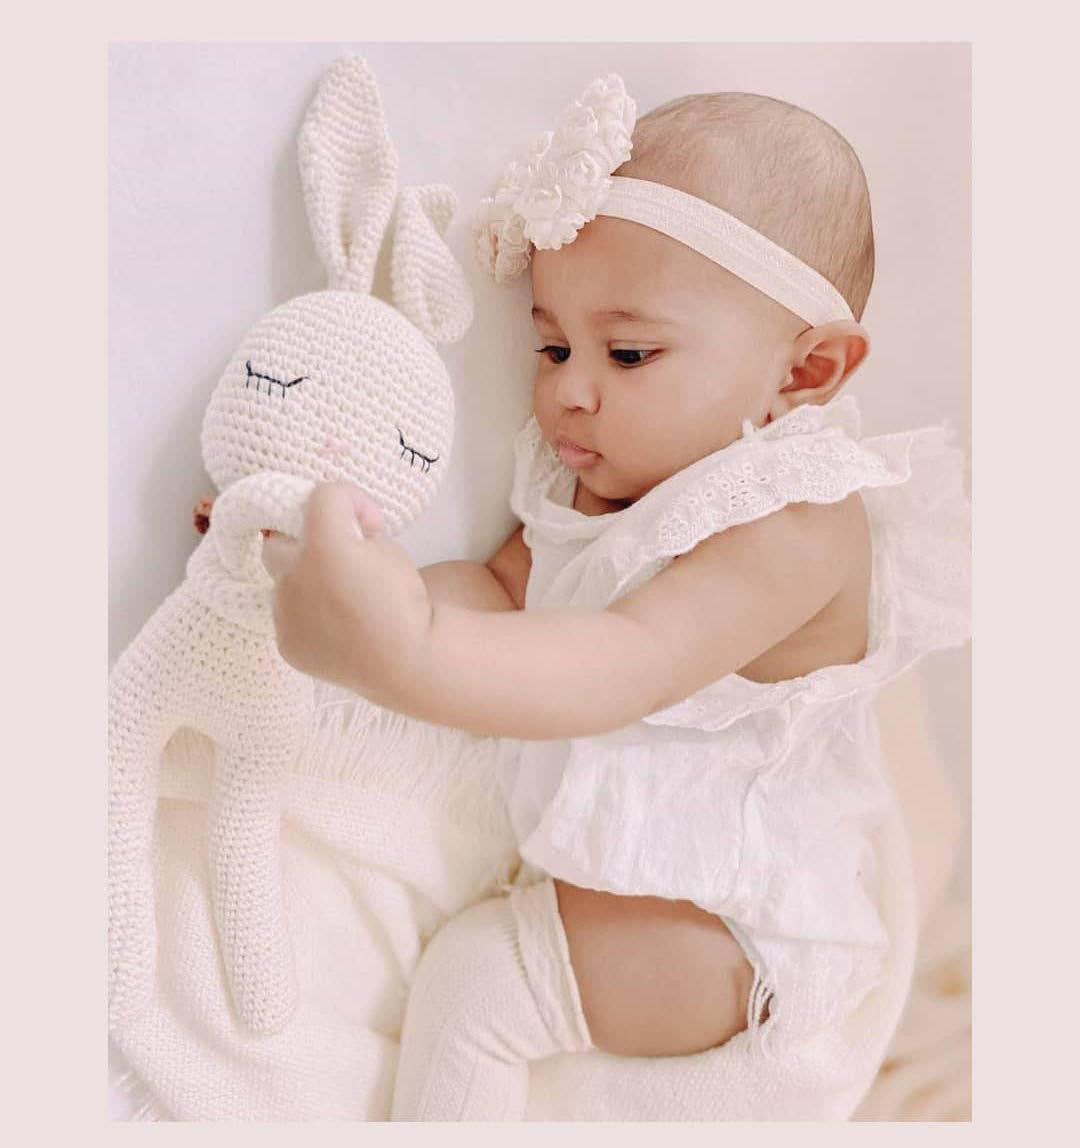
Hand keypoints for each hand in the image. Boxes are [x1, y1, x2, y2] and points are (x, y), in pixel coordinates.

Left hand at [261, 482, 432, 694]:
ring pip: (283, 582)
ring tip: (340, 599)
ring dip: (305, 580)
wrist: (406, 662)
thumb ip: (359, 532)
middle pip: (278, 537)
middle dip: (303, 539)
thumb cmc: (405, 601)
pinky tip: (338, 627)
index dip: (353, 502)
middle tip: (337, 554)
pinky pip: (289, 617)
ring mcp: (283, 613)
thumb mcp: (391, 548)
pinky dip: (308, 615)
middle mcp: (292, 575)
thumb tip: (343, 539)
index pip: (323, 495)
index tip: (371, 524)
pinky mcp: (285, 642)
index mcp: (323, 545)